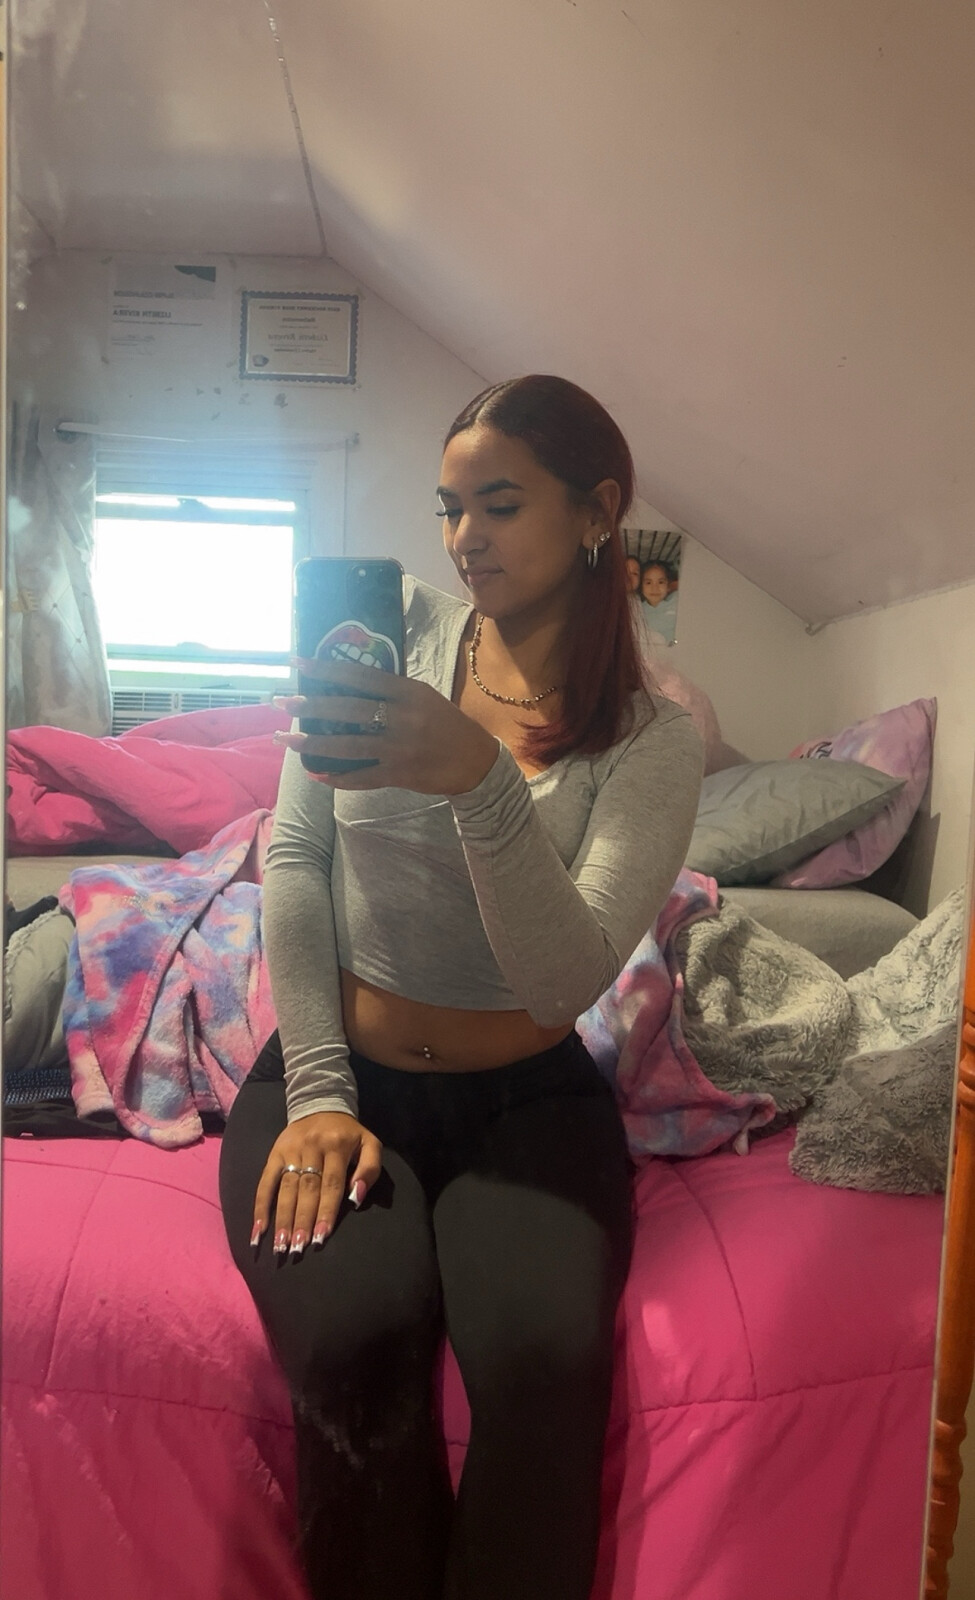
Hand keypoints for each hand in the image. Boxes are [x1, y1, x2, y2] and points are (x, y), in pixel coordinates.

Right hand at [251, 1110, 382, 1257]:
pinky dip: (260, 1206)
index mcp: (337, 1146)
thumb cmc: (348, 1134)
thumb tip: (356, 1197)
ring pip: (285, 1188)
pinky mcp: (274, 1153)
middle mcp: (311, 1147)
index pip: (331, 1184)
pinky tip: (258, 1230)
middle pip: (306, 1189)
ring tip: (280, 1246)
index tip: (321, 1237)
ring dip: (281, 1218)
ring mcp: (290, 1150)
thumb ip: (370, 1169)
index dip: (326, 1211)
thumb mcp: (370, 1144)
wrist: (320, 1103)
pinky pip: (265, 1181)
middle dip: (302, 1221)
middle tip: (298, 1248)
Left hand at [273, 656, 498, 794]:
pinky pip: (362, 777)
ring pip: (348, 746)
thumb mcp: (423, 697)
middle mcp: (403, 718)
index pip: (360, 676)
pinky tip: (316, 774)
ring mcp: (400, 748)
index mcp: (408, 692)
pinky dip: (338, 778)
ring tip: (285, 739)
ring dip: (313, 744)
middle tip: (283, 703)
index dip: (326, 669)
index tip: (298, 663)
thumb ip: (391, 690)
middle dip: (311, 707)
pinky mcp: (399, 774)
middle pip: (348, 710)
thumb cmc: (446, 724)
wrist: (475, 762)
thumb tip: (347, 682)